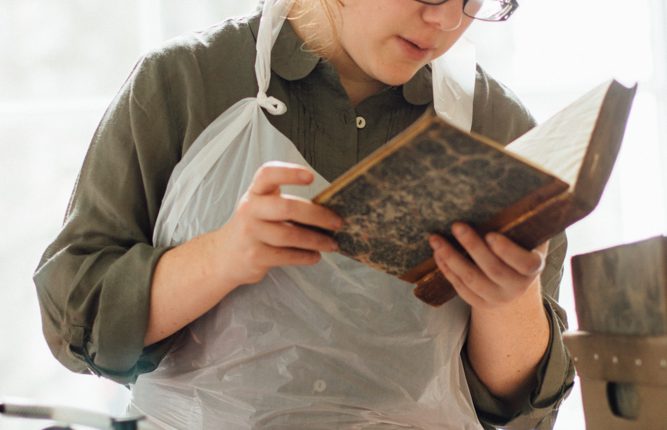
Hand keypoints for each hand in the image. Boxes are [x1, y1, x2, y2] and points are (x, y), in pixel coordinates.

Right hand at [214, 161, 341, 286]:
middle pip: (286, 207)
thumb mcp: (262, 206)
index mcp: (255, 192)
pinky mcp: (254, 256)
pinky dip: (305, 256)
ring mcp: (250, 234)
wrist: (225, 256)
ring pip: (289, 236)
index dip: (289, 172)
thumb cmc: (254, 227)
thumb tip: (327, 210)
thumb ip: (286, 202)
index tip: (311, 176)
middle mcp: (250, 209)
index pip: (268, 174)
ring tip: (331, 244)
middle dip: (317, 215)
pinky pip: (286, 256)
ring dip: (316, 240)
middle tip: (337, 222)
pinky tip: (315, 256)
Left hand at [429, 222, 547, 309]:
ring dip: (451, 258)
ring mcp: (498, 297)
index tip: (490, 234)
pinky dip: (447, 270)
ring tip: (436, 239)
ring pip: (472, 280)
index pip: (525, 263)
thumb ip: (522, 219)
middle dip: (473, 246)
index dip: (508, 251)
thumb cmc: (519, 244)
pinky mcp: (480, 303)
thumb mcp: (526, 233)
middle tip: (456, 225)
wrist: (513, 277)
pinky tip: (437, 254)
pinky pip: (460, 288)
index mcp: (533, 268)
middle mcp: (517, 286)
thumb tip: (512, 189)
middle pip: (494, 269)